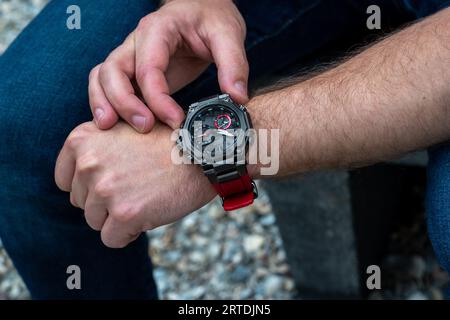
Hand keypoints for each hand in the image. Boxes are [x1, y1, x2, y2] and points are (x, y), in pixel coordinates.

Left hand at [54, 122, 215, 247]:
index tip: (112, 182)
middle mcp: (88, 163)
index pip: (65, 180)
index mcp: (82, 140)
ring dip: (117, 217)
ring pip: (95, 222)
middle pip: (81, 202)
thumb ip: (95, 151)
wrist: (200, 153)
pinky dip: (129, 233)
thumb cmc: (166, 143)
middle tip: (136, 186)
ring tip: (144, 196)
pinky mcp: (123, 214)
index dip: (88, 186)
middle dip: (105, 201)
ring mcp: (105, 190)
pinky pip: (112, 239)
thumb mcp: (121, 131)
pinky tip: (148, 213)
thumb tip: (79, 179)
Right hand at [89, 0, 248, 132]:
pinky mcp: (133, 71)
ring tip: (110, 129)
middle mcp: (137, 42)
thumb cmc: (211, 18)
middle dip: (123, 102)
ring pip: (102, 77)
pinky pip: (107, 84)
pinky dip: (105, 103)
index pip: (148, 67)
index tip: (176, 120)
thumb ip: (234, 65)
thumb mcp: (228, 35)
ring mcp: (131, 56)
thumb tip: (238, 97)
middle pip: (112, 70)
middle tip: (144, 127)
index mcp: (158, 30)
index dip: (158, 98)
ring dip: (104, 103)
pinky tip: (115, 125)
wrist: (202, 9)